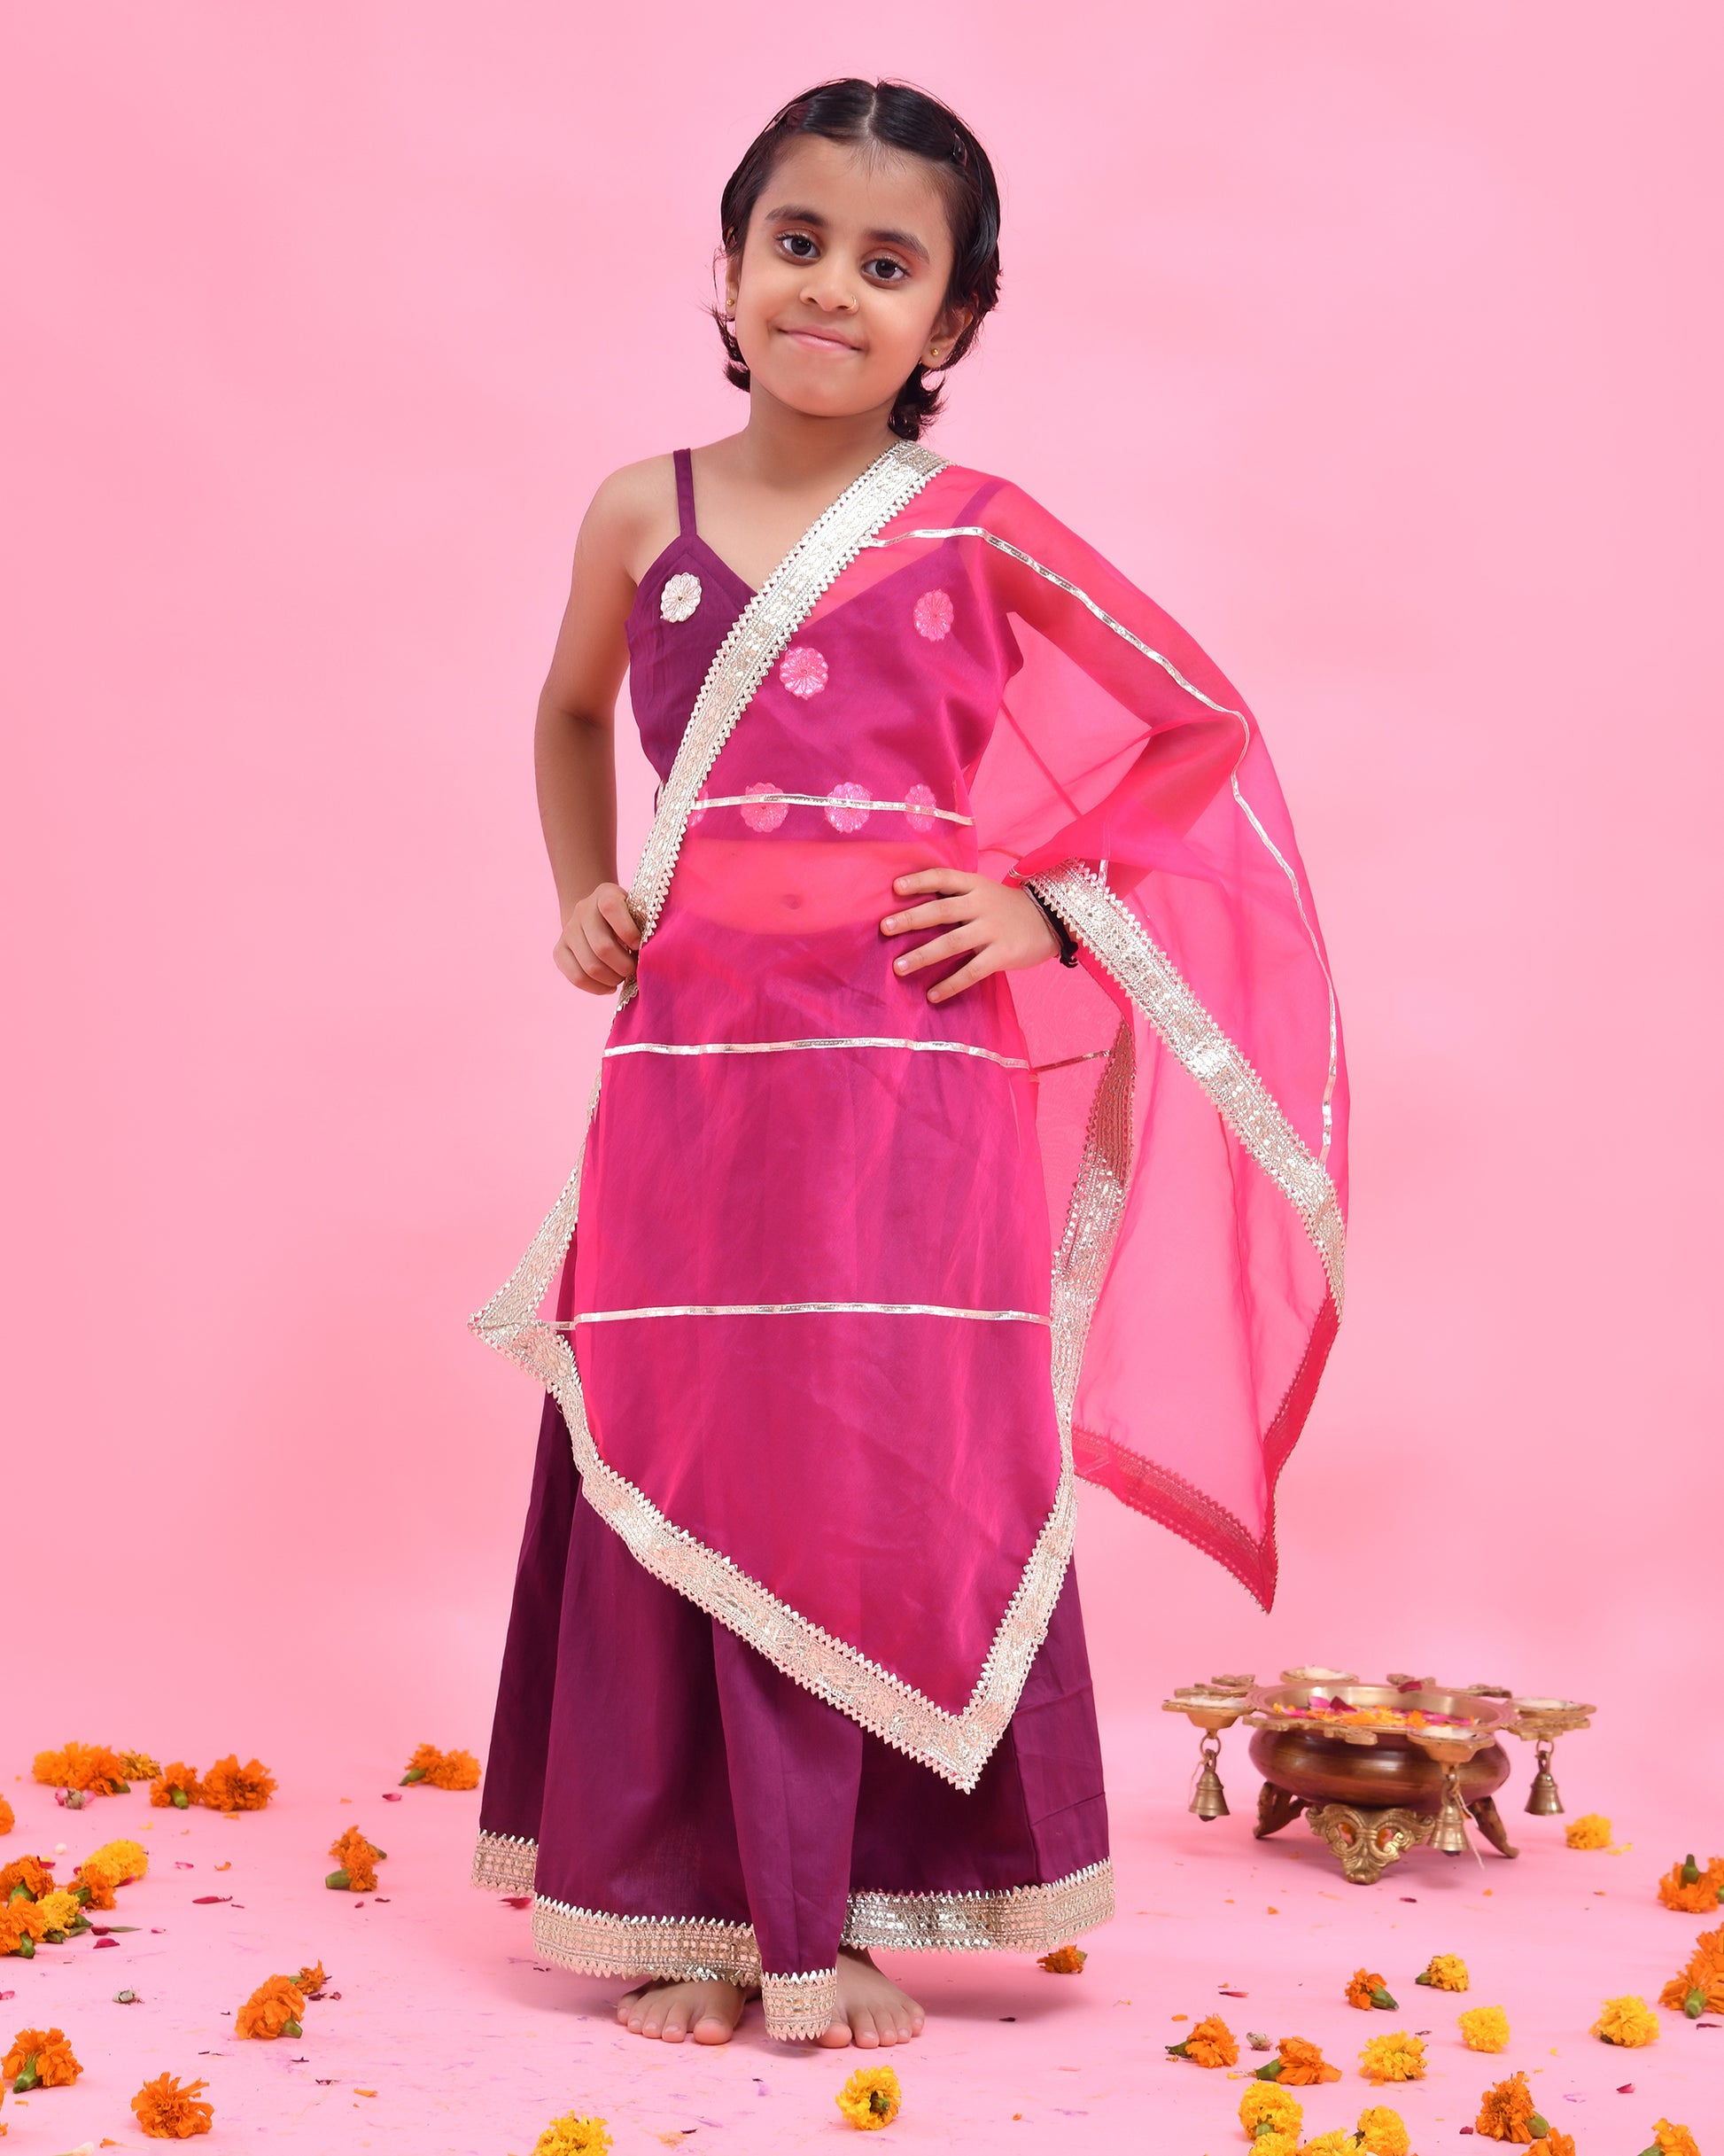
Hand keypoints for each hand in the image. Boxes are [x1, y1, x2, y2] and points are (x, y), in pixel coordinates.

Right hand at [554, 881, 639, 993]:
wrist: (596, 917)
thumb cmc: (629, 919)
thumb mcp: (637, 913)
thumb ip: (644, 927)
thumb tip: (651, 957)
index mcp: (605, 894)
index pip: (610, 907)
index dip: (627, 930)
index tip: (638, 945)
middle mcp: (583, 909)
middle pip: (602, 946)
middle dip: (624, 966)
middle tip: (634, 970)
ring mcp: (568, 930)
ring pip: (590, 966)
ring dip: (612, 979)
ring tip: (622, 978)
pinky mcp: (559, 950)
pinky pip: (576, 977)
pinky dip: (596, 987)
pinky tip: (609, 986)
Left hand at [880, 868, 1059, 1003]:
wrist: (1051, 920)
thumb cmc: (1006, 909)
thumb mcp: (984, 892)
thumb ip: (956, 897)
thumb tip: (913, 908)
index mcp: (975, 885)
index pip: (944, 878)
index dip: (920, 881)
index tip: (895, 888)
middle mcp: (982, 905)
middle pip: (942, 910)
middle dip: (911, 919)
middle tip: (885, 928)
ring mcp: (993, 930)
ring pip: (952, 943)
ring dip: (923, 956)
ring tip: (899, 968)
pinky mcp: (1003, 954)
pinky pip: (972, 971)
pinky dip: (951, 984)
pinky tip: (933, 995)